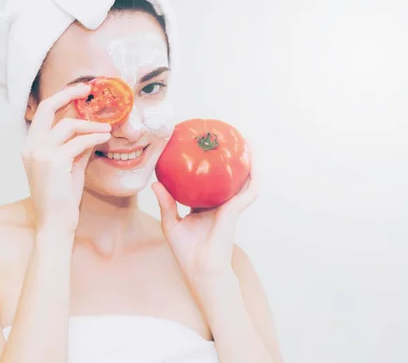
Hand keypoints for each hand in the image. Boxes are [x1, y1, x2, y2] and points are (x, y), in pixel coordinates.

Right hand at [22, 84, 111, 232]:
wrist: (55, 223)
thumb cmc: (62, 198)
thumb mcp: (70, 166)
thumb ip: (77, 147)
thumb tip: (93, 129)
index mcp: (30, 146)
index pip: (44, 112)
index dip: (62, 98)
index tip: (79, 92)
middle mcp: (31, 146)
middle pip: (48, 107)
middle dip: (69, 94)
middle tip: (88, 89)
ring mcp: (40, 153)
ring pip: (68, 125)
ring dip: (91, 124)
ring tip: (108, 128)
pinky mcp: (54, 162)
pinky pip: (79, 142)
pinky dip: (95, 137)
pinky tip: (106, 137)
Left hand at [152, 149, 258, 287]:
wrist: (201, 271)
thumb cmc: (187, 253)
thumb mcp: (172, 224)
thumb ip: (166, 203)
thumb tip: (155, 183)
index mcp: (206, 207)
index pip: (208, 182)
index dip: (206, 166)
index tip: (201, 149)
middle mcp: (221, 204)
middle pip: (228, 177)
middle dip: (230, 158)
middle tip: (226, 137)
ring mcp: (231, 206)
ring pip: (244, 179)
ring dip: (248, 160)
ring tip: (245, 139)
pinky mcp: (235, 210)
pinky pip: (248, 189)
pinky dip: (252, 174)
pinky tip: (251, 159)